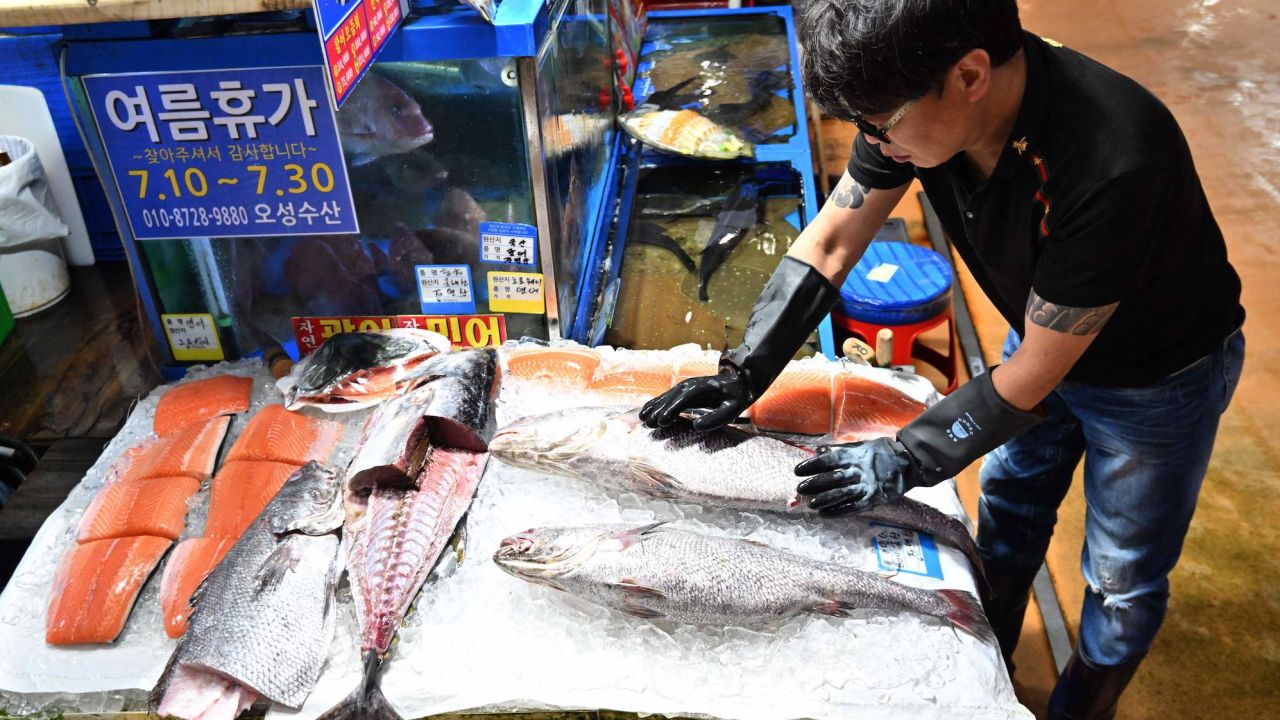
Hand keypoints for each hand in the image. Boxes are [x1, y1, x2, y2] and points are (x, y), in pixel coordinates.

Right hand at [639, 362, 750, 429]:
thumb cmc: (735, 397)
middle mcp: (690, 385)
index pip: (682, 400)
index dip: (671, 410)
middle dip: (658, 411)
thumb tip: (696, 426)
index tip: (662, 422)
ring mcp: (685, 386)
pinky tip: (647, 410)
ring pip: (665, 397)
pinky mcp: (683, 390)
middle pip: (670, 398)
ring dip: (654, 407)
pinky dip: (656, 403)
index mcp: (701, 389)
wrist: (738, 381)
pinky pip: (667, 397)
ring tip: (642, 419)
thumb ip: (716, 418)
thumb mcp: (731, 409)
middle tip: (648, 424)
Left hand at [794, 437, 921, 514]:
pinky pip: (852, 507)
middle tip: (800, 488)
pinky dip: (837, 511)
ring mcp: (866, 486)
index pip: (828, 460)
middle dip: (815, 484)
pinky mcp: (873, 499)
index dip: (812, 465)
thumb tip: (818, 451)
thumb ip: (840, 449)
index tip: (798, 470)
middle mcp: (859, 471)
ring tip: (810, 503)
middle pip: (832, 478)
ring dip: (824, 500)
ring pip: (841, 495)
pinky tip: (825, 514)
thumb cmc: (882, 452)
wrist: (908, 463)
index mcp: (855, 456)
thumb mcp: (862, 445)